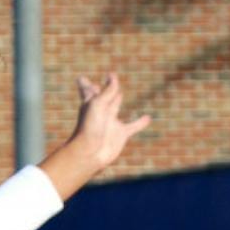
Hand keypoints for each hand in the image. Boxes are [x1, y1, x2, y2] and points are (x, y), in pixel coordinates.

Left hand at [38, 73, 150, 201]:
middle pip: (101, 96)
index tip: (81, 78)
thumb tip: (112, 76)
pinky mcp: (121, 133)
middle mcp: (100, 111)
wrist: (90, 153)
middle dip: (103, 89)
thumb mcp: (98, 104)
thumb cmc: (89, 127)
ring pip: (115, 107)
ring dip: (117, 100)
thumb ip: (108, 91)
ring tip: (119, 94)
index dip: (85, 84)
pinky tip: (148, 118)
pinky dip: (140, 122)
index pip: (87, 90)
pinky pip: (133, 126)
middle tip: (106, 80)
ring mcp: (110, 122)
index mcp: (90, 103)